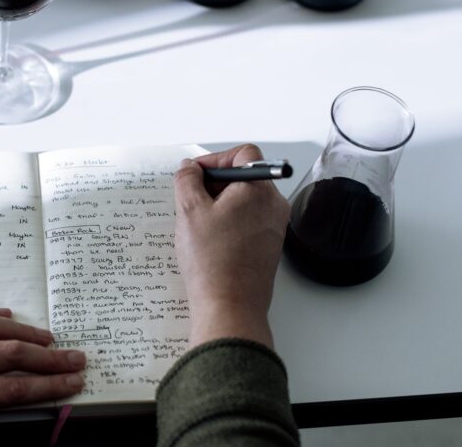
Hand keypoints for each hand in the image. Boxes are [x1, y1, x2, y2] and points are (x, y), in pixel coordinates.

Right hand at [173, 144, 290, 348]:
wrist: (229, 306)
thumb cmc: (213, 262)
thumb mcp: (189, 211)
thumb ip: (187, 180)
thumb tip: (189, 169)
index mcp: (259, 190)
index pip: (244, 155)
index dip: (216, 159)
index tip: (196, 173)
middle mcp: (273, 205)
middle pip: (244, 177)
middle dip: (215, 183)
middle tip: (191, 199)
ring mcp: (273, 227)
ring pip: (245, 200)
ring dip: (219, 204)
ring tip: (198, 224)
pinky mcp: (268, 245)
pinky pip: (248, 221)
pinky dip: (228, 222)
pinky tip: (209, 240)